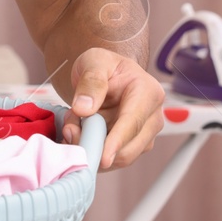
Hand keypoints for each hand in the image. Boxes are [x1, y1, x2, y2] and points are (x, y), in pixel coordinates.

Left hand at [60, 47, 165, 169]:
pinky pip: (110, 158)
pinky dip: (92, 150)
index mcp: (149, 92)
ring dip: (91, 147)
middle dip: (96, 146)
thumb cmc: (104, 66)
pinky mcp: (131, 147)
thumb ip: (91, 82)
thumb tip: (84, 109)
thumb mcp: (94, 61)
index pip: (133, 123)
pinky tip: (79, 133)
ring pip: (117, 158)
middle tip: (69, 129)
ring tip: (73, 124)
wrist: (106, 74)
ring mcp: (144, 135)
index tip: (103, 158)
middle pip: (129, 148)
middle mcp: (152, 117)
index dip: (117, 142)